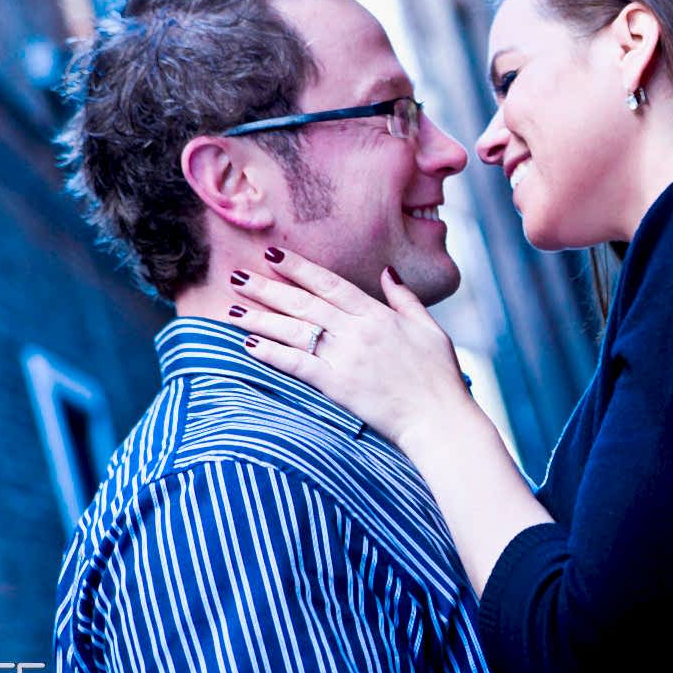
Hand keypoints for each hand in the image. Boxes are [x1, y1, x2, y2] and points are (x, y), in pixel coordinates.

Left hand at [227, 248, 477, 451]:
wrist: (439, 417)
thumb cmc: (439, 375)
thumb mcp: (430, 328)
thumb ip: (404, 299)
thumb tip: (387, 272)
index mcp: (379, 315)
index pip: (330, 284)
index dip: (299, 268)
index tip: (273, 254)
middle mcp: (358, 331)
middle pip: (303, 303)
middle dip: (267, 287)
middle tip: (236, 275)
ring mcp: (346, 357)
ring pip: (294, 330)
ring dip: (260, 318)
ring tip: (232, 308)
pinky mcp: (337, 385)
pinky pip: (297, 365)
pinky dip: (271, 353)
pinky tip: (249, 345)